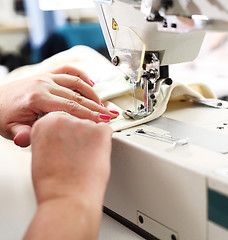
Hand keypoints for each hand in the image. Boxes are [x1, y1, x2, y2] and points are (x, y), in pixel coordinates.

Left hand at [0, 65, 117, 146]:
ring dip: (92, 93)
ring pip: (76, 82)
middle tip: (110, 115)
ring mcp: (46, 77)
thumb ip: (22, 134)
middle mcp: (43, 84)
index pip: (70, 107)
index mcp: (36, 98)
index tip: (103, 120)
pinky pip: (68, 70)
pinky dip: (82, 76)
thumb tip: (24, 141)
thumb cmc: (2, 115)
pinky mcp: (46, 74)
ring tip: (103, 104)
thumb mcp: (10, 129)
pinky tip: (91, 83)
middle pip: (77, 96)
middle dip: (96, 106)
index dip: (89, 114)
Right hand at [25, 113, 112, 239]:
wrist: (69, 197)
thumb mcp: (41, 153)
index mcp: (44, 123)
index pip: (60, 118)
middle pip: (77, 120)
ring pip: (92, 125)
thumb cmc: (54, 183)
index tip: (67, 143)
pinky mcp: (101, 131)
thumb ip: (50, 137)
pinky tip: (95, 155)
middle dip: (78, 134)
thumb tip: (61, 136)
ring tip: (84, 158)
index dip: (66, 133)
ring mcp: (83, 124)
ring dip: (91, 138)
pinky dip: (104, 141)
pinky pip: (106, 130)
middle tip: (76, 154)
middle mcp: (62, 119)